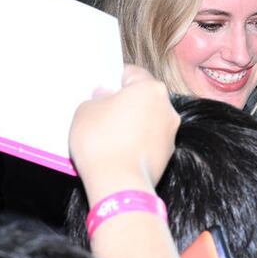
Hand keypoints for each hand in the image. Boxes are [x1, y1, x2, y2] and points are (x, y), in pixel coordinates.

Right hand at [69, 65, 178, 202]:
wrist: (119, 184)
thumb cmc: (101, 141)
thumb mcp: (86, 109)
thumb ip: (98, 97)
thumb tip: (107, 96)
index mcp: (151, 88)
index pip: (132, 73)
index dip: (114, 79)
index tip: (102, 87)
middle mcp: (167, 107)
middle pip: (143, 97)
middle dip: (124, 102)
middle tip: (102, 111)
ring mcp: (170, 132)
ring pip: (147, 119)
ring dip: (132, 122)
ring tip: (108, 134)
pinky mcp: (168, 153)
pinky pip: (149, 139)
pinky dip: (137, 141)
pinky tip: (119, 150)